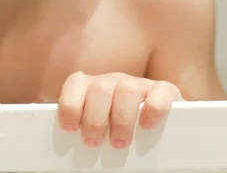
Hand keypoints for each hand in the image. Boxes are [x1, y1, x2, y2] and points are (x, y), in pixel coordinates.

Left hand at [58, 72, 181, 148]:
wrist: (153, 121)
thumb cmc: (116, 128)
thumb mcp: (97, 125)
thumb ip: (82, 127)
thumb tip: (61, 144)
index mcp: (93, 87)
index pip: (77, 83)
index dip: (70, 104)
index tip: (70, 128)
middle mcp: (114, 81)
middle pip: (100, 89)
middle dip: (95, 119)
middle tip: (94, 143)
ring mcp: (139, 84)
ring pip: (127, 89)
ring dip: (122, 119)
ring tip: (119, 143)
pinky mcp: (164, 90)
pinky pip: (160, 90)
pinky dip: (153, 108)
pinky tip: (147, 125)